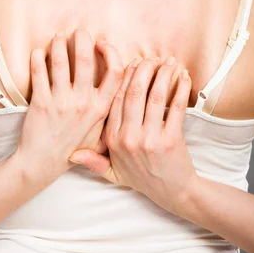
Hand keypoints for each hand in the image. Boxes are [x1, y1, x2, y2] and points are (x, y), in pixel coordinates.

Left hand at [11, 29, 123, 191]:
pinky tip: (39, 52)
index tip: (103, 44)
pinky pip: (39, 73)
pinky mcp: (41, 103)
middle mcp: (84, 103)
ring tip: (58, 36)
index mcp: (101, 108)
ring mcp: (62, 102)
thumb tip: (127, 89)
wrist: (42, 164)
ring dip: (60, 44)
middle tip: (79, 31)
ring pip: (62, 62)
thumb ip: (111, 114)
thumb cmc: (73, 148)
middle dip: (83, 39)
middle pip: (87, 61)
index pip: (116, 73)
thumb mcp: (101, 134)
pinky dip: (39, 58)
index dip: (111, 53)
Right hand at [69, 53, 198, 215]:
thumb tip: (70, 153)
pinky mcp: (171, 140)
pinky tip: (183, 76)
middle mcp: (128, 138)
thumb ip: (93, 161)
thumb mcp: (113, 172)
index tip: (132, 62)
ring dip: (163, 74)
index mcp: (113, 139)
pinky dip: (180, 88)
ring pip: (154, 95)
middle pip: (134, 92)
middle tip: (151, 57)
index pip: (116, 99)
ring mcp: (150, 139)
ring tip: (168, 61)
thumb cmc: (143, 179)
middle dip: (143, 69)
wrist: (173, 194)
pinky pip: (176, 106)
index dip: (124, 77)